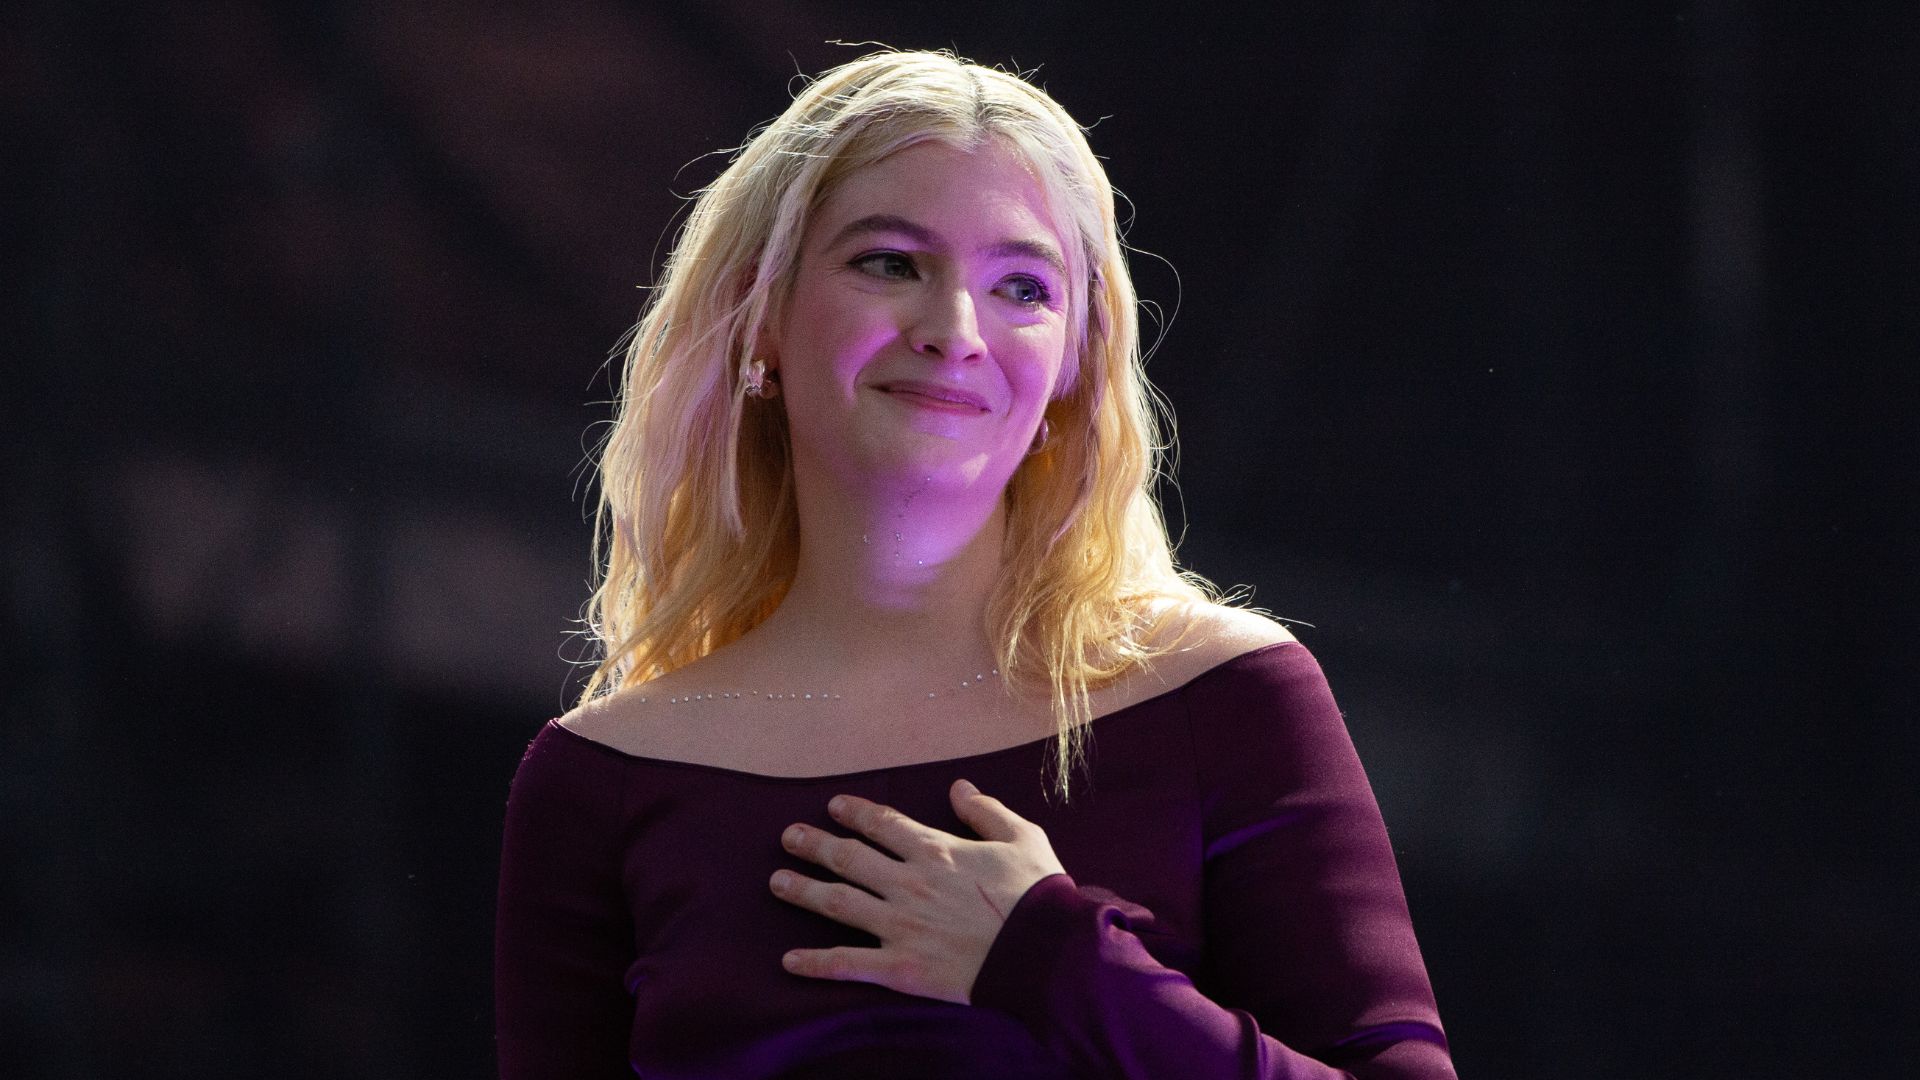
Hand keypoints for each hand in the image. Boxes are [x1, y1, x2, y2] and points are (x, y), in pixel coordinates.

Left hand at [770, 778, 1066, 1004]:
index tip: (834, 806)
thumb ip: (986, 810)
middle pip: (849, 858)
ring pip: (839, 903)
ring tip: (776, 881)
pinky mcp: (900, 967)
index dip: (855, 813)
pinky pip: (849, 963)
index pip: (883, 824)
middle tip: (789, 836)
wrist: (1044, 951)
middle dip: (815, 845)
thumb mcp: (1022, 836)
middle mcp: (908, 882)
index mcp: (936, 850)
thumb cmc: (1037, 893)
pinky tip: (789, 961)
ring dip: (804, 891)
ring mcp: (900, 924)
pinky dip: (816, 963)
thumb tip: (959, 786)